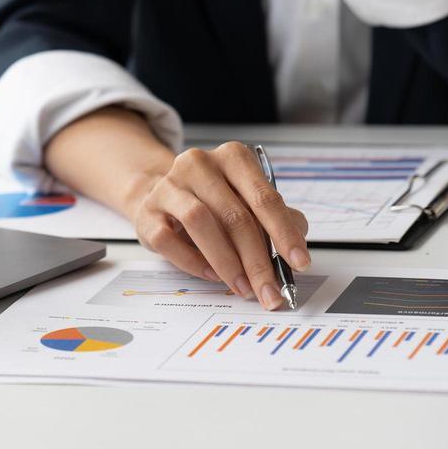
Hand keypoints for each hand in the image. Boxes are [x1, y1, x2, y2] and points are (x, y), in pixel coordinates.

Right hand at [130, 142, 310, 310]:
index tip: (300, 263)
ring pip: (200, 223)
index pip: (265, 197)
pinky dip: (193, 262)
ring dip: (226, 262)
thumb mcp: (246, 201)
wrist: (160, 194)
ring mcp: (169, 185)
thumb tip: (297, 247)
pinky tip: (210, 274)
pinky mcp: (147, 211)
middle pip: (235, 215)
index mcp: (232, 157)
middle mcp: (199, 164)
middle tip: (270, 291)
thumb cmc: (213, 200)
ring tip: (242, 287)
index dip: (284, 234)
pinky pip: (169, 240)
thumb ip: (277, 219)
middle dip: (257, 261)